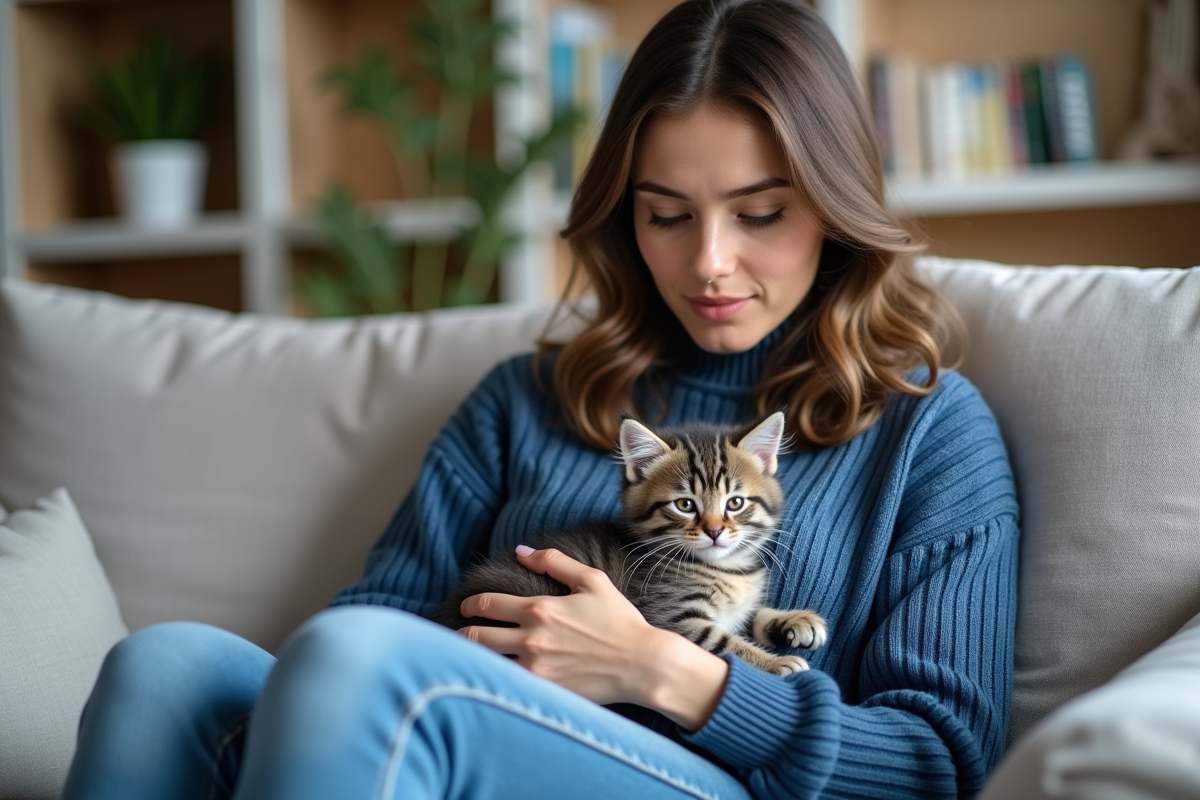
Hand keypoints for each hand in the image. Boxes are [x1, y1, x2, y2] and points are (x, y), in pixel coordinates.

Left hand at [457, 546, 656, 705]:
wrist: (641, 664)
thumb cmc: (619, 620)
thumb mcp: (592, 580)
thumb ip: (554, 562)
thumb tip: (521, 550)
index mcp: (540, 609)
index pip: (487, 604)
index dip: (470, 604)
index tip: (466, 607)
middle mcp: (531, 639)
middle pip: (475, 636)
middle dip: (462, 632)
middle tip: (461, 631)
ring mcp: (535, 669)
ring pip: (485, 663)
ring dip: (472, 657)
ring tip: (469, 655)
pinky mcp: (543, 692)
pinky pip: (506, 685)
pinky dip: (494, 678)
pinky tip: (492, 676)